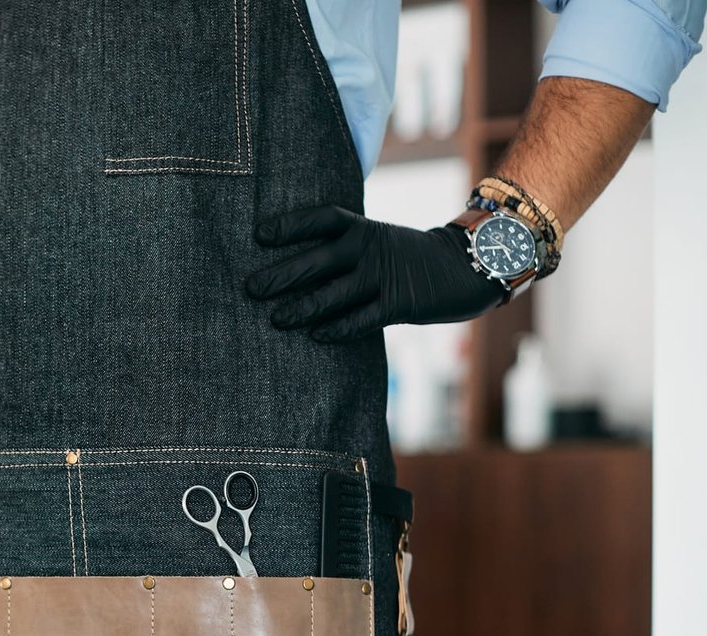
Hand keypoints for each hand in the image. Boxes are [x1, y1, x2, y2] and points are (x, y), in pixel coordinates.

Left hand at [245, 205, 507, 343]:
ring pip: (335, 293)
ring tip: (276, 319)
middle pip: (319, 259)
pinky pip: (362, 318)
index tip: (260, 236)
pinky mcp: (399, 303)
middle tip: (251, 288)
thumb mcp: (373, 239)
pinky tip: (316, 336)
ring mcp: (384, 275)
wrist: (465, 265)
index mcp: (360, 227)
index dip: (291, 225)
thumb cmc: (402, 256)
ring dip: (303, 307)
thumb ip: (339, 248)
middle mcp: (369, 248)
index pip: (321, 219)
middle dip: (283, 274)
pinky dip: (338, 328)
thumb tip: (284, 266)